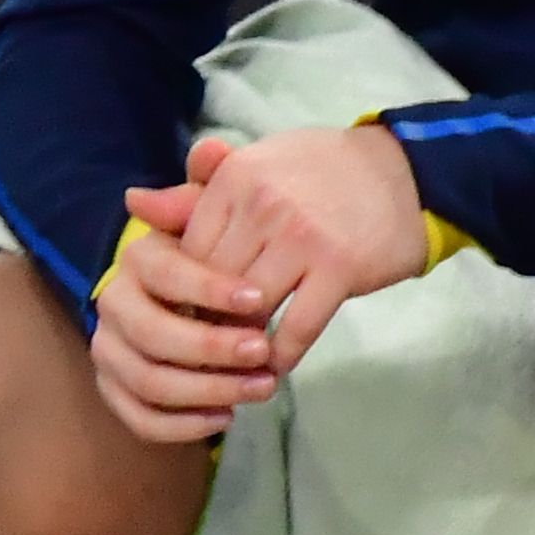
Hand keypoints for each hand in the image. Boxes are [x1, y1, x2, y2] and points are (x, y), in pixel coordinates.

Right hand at [86, 136, 278, 443]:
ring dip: (208, 389)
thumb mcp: (219, 219)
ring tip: (262, 387)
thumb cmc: (217, 255)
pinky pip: (139, 417)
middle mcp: (111, 303)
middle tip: (263, 352)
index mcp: (134, 258)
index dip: (208, 288)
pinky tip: (225, 416)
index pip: (162, 272)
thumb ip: (216, 188)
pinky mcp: (116, 390)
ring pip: (148, 379)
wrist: (193, 298)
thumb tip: (210, 150)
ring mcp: (110, 349)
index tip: (259, 300)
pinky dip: (182, 425)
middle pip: (152, 334)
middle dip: (212, 347)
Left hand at [179, 125, 430, 376]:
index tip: (182, 314)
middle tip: (202, 350)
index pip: (187, 249)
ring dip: (240, 342)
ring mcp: (301, 238)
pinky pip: (298, 326)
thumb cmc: (317, 171)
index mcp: (233, 178)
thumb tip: (133, 203)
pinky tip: (273, 365)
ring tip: (234, 362)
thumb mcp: (253, 168)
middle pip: (212, 281)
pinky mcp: (339, 269)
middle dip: (205, 320)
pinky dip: (281, 353)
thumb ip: (195, 193)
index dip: (183, 288)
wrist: (401, 172)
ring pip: (249, 308)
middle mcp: (261, 206)